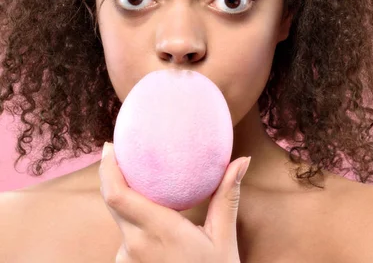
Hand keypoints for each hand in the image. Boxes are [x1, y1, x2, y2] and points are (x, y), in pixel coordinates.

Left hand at [99, 142, 250, 262]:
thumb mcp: (223, 237)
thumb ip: (228, 197)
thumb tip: (241, 161)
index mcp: (159, 232)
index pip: (118, 196)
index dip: (107, 169)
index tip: (110, 146)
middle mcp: (135, 246)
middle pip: (113, 202)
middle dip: (113, 175)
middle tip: (121, 150)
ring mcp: (127, 260)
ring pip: (120, 220)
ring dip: (128, 201)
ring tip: (144, 182)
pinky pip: (125, 236)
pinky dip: (134, 221)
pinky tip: (151, 216)